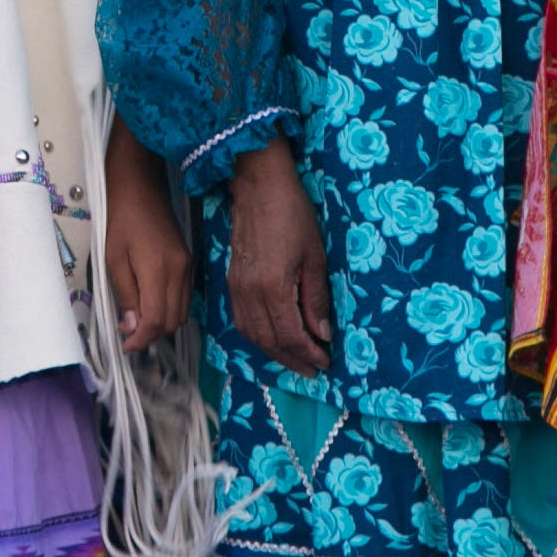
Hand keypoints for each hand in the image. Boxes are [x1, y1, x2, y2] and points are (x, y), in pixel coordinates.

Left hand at [104, 125, 192, 355]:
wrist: (140, 188)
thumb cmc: (121, 220)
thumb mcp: (114, 259)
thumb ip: (126, 295)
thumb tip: (132, 326)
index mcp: (159, 271)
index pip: (157, 319)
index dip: (142, 339)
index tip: (126, 346)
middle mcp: (179, 272)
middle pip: (173, 321)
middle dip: (152, 334)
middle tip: (128, 334)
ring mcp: (187, 267)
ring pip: (182, 312)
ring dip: (161, 324)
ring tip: (137, 322)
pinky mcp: (188, 262)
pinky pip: (184, 297)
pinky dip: (170, 309)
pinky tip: (150, 305)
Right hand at [226, 140, 335, 376]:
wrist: (258, 186)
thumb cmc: (293, 215)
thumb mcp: (315, 257)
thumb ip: (316, 299)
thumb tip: (323, 333)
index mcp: (273, 288)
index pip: (291, 336)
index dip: (309, 354)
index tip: (325, 363)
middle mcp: (250, 294)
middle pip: (270, 342)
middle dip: (293, 359)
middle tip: (313, 370)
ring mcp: (237, 289)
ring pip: (253, 335)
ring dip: (274, 352)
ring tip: (295, 359)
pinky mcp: (231, 282)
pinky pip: (242, 321)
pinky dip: (258, 337)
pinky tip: (272, 339)